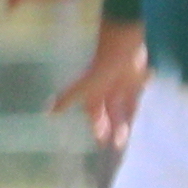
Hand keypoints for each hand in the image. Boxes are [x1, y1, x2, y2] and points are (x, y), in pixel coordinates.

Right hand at [48, 30, 145, 151]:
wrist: (123, 43)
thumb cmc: (102, 65)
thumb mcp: (84, 85)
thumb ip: (67, 98)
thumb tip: (47, 112)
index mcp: (94, 93)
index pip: (95, 114)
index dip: (97, 127)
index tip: (101, 142)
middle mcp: (108, 91)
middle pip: (111, 113)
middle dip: (113, 127)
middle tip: (117, 144)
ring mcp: (123, 84)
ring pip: (124, 107)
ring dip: (127, 120)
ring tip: (129, 135)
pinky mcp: (137, 78)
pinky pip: (138, 93)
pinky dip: (138, 102)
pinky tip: (140, 112)